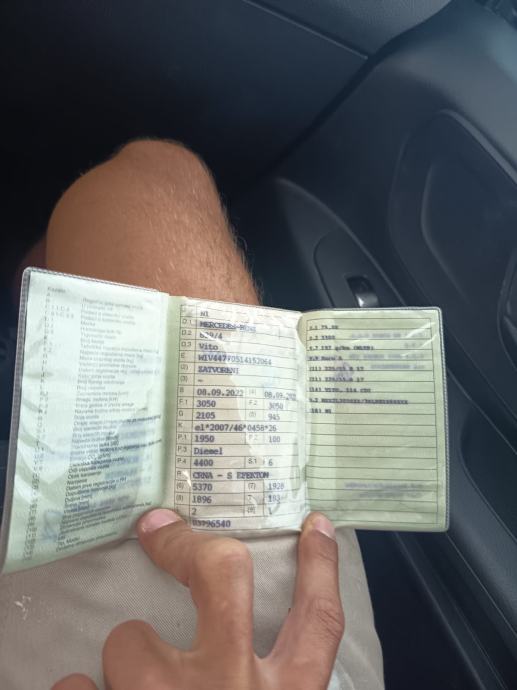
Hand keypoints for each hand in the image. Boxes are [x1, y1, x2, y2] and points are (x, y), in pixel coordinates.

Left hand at [52, 510, 343, 689]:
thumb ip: (269, 676)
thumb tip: (248, 633)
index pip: (319, 622)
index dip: (320, 568)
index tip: (315, 525)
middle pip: (223, 579)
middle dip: (190, 549)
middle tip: (159, 532)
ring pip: (132, 641)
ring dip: (126, 654)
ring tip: (128, 675)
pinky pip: (78, 689)